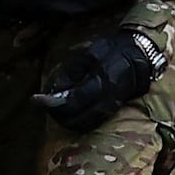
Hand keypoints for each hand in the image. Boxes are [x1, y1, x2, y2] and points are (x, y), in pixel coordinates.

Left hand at [31, 27, 158, 133]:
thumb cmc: (112, 50)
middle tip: (44, 104)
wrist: (139, 55)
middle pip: (76, 118)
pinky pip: (92, 123)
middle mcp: (107, 100)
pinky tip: (69, 112)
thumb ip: (70, 74)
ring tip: (55, 109)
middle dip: (56, 114)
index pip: (72, 101)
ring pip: (84, 124)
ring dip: (66, 120)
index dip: (52, 103)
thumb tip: (53, 92)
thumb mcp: (88, 56)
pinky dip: (77, 121)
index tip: (36, 100)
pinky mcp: (112, 111)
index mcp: (101, 82)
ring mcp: (111, 108)